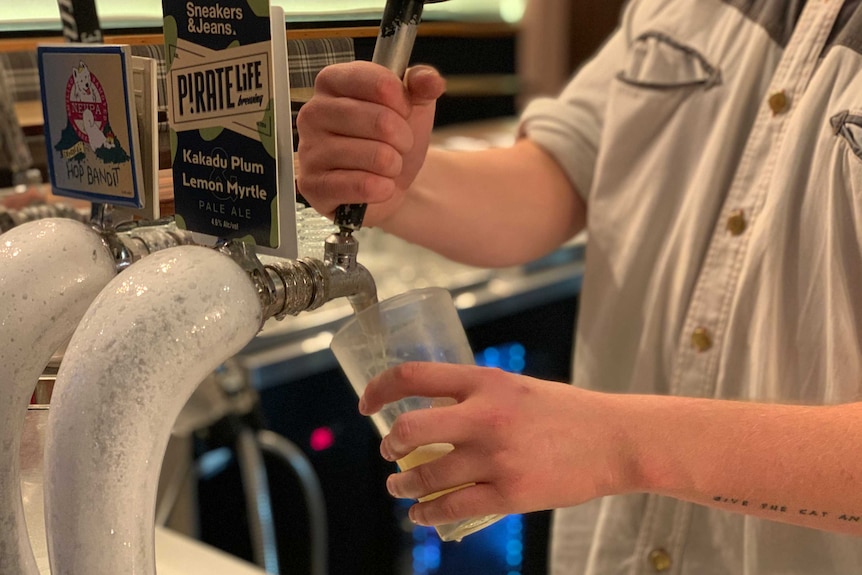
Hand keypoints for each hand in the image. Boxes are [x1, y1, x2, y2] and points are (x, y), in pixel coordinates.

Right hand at [295, 61, 445, 225]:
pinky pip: (360, 186)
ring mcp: (309, 150)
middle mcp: (313, 113)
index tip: (404, 110)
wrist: (390, 181)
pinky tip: (381, 185)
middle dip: (403, 137)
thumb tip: (430, 81)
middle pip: (378, 120)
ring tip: (388, 166)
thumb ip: (423, 83)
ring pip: (372, 155)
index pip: (374, 81)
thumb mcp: (413, 104)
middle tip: (400, 144)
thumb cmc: (392, 138)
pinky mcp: (313, 186)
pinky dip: (381, 188)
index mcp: (332, 82)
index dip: (400, 99)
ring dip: (393, 165)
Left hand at [359, 362, 635, 526]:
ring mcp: (496, 457)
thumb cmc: (564, 412)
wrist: (613, 440)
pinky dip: (428, 513)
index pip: (413, 377)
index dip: (379, 390)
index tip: (367, 405)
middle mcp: (485, 416)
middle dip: (389, 446)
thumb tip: (430, 409)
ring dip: (403, 485)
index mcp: (485, 381)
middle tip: (388, 452)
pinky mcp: (510, 493)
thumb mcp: (515, 388)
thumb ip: (474, 395)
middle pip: (410, 429)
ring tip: (399, 487)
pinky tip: (422, 514)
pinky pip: (452, 507)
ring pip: (426, 475)